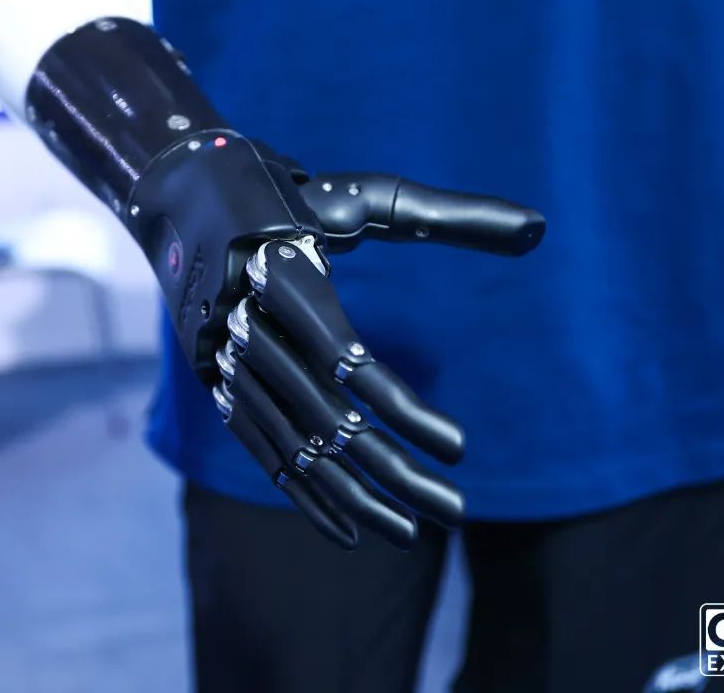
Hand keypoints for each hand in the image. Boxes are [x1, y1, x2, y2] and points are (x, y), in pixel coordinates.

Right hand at [129, 133, 543, 549]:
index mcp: (282, 271)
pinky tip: (346, 531)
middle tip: (456, 513)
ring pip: (291, 447)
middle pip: (323, 420)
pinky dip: (302, 493)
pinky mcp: (213, 383)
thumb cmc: (293, 190)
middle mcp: (244, 324)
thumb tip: (542, 229)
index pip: (346, 361)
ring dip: (352, 497)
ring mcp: (222, 361)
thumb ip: (453, 215)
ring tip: (410, 534)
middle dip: (393, 473)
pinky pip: (259, 449)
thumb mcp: (365, 194)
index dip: (405, 410)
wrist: (182, 190)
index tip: (460, 450)